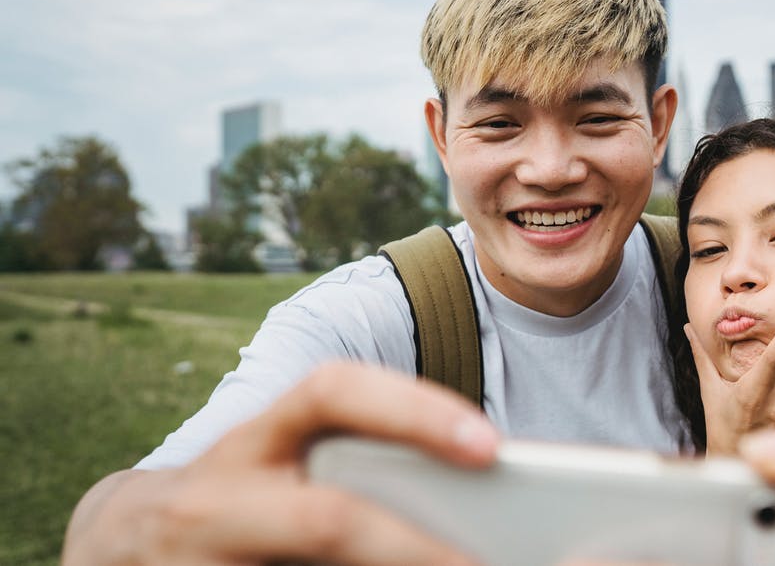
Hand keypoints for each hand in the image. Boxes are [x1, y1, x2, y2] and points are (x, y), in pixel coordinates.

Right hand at [63, 363, 498, 565]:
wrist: (116, 546)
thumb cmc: (239, 499)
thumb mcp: (280, 464)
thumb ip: (355, 467)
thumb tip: (474, 497)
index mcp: (255, 438)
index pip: (334, 393)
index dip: (414, 410)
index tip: (490, 446)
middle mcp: (219, 497)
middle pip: (330, 519)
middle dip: (415, 550)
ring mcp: (200, 561)